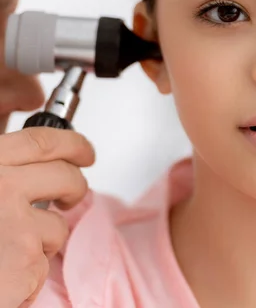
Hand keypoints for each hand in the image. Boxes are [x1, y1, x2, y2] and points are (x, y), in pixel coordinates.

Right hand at [0, 127, 94, 306]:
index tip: (84, 152)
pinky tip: (4, 276)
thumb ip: (3, 173)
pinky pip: (45, 262)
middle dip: (75, 188)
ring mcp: (14, 222)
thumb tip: (40, 165)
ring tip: (7, 253)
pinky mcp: (25, 259)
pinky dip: (29, 274)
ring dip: (42, 241)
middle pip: (65, 176)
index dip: (73, 144)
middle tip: (69, 199)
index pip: (42, 142)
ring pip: (57, 224)